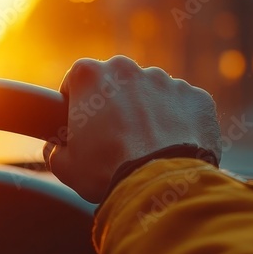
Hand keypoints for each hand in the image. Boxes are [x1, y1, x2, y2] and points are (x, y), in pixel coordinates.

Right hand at [44, 56, 220, 202]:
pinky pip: (185, 109)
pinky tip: (174, 150)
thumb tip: (56, 149)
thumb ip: (55, 151)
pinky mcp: (197, 98)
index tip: (81, 125)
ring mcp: (167, 81)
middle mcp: (128, 69)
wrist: (160, 183)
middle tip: (115, 140)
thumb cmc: (106, 171)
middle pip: (117, 84)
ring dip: (149, 114)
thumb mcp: (65, 166)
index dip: (76, 103)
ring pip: (153, 94)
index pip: (76, 80)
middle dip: (115, 105)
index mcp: (90, 75)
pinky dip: (180, 125)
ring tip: (148, 150)